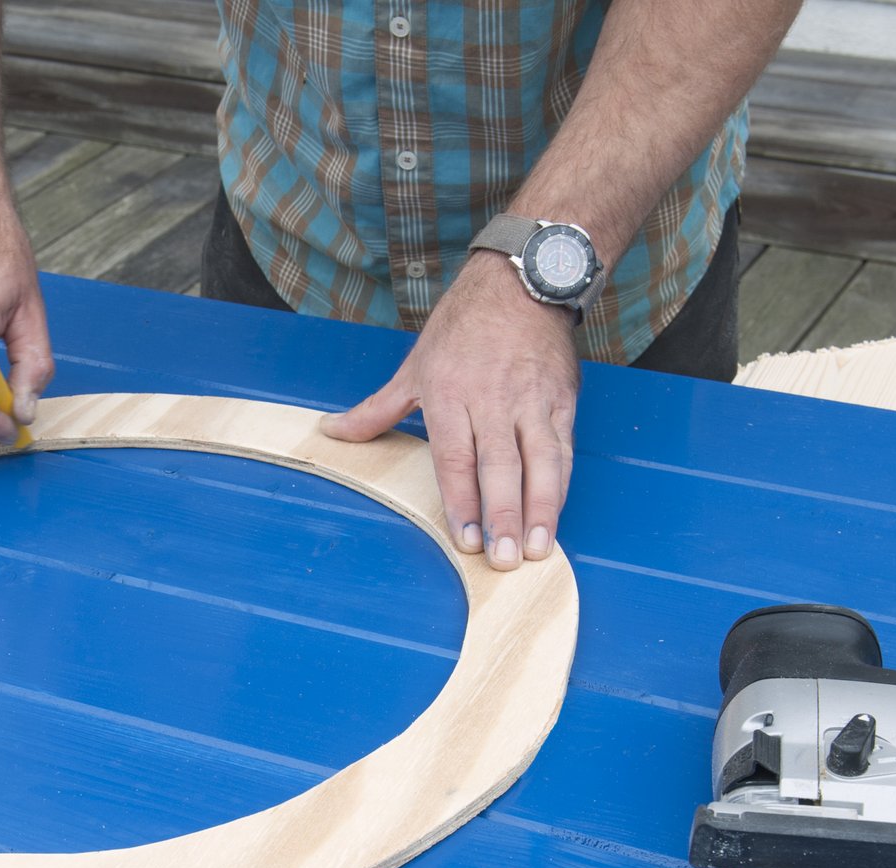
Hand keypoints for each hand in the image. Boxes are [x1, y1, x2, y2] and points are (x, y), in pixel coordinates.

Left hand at [322, 253, 578, 568]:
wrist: (523, 280)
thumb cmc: (464, 324)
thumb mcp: (415, 365)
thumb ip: (378, 410)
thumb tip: (332, 432)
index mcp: (450, 394)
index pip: (457, 458)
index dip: (462, 501)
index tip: (465, 539)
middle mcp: (493, 401)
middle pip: (499, 467)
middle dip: (503, 517)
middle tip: (504, 559)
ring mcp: (531, 403)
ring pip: (539, 463)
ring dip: (540, 510)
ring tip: (537, 548)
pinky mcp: (562, 401)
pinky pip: (563, 449)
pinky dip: (560, 485)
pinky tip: (555, 516)